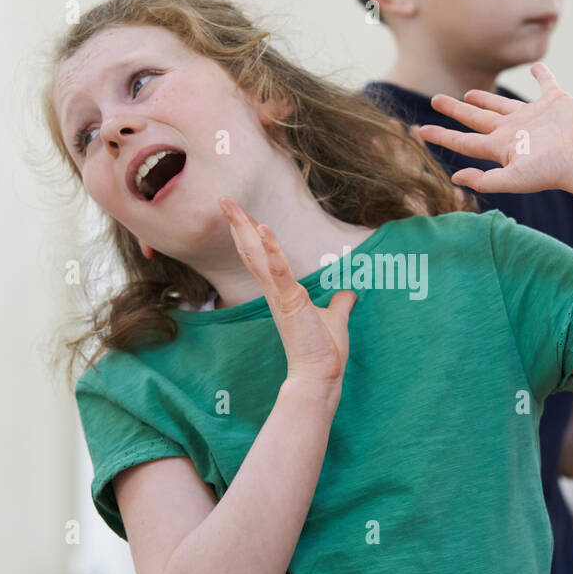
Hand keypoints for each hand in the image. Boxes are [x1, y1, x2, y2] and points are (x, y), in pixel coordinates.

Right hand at [218, 196, 355, 388]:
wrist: (320, 375)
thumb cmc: (323, 351)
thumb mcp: (336, 318)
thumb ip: (340, 303)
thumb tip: (350, 293)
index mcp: (282, 293)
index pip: (261, 258)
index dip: (250, 234)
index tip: (240, 214)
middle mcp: (274, 292)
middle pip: (250, 251)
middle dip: (237, 224)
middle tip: (222, 198)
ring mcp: (280, 296)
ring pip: (256, 255)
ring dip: (244, 228)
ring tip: (230, 204)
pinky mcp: (290, 301)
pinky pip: (279, 270)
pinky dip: (272, 249)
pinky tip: (264, 228)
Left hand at [416, 63, 572, 195]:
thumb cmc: (553, 170)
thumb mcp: (514, 178)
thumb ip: (485, 180)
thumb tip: (455, 178)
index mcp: (501, 146)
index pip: (464, 141)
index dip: (441, 136)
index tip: (419, 131)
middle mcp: (514, 130)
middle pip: (476, 118)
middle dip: (455, 111)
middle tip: (435, 100)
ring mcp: (534, 115)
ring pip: (503, 103)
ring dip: (486, 99)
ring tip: (469, 95)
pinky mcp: (556, 101)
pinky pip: (546, 83)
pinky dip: (541, 75)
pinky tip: (536, 69)